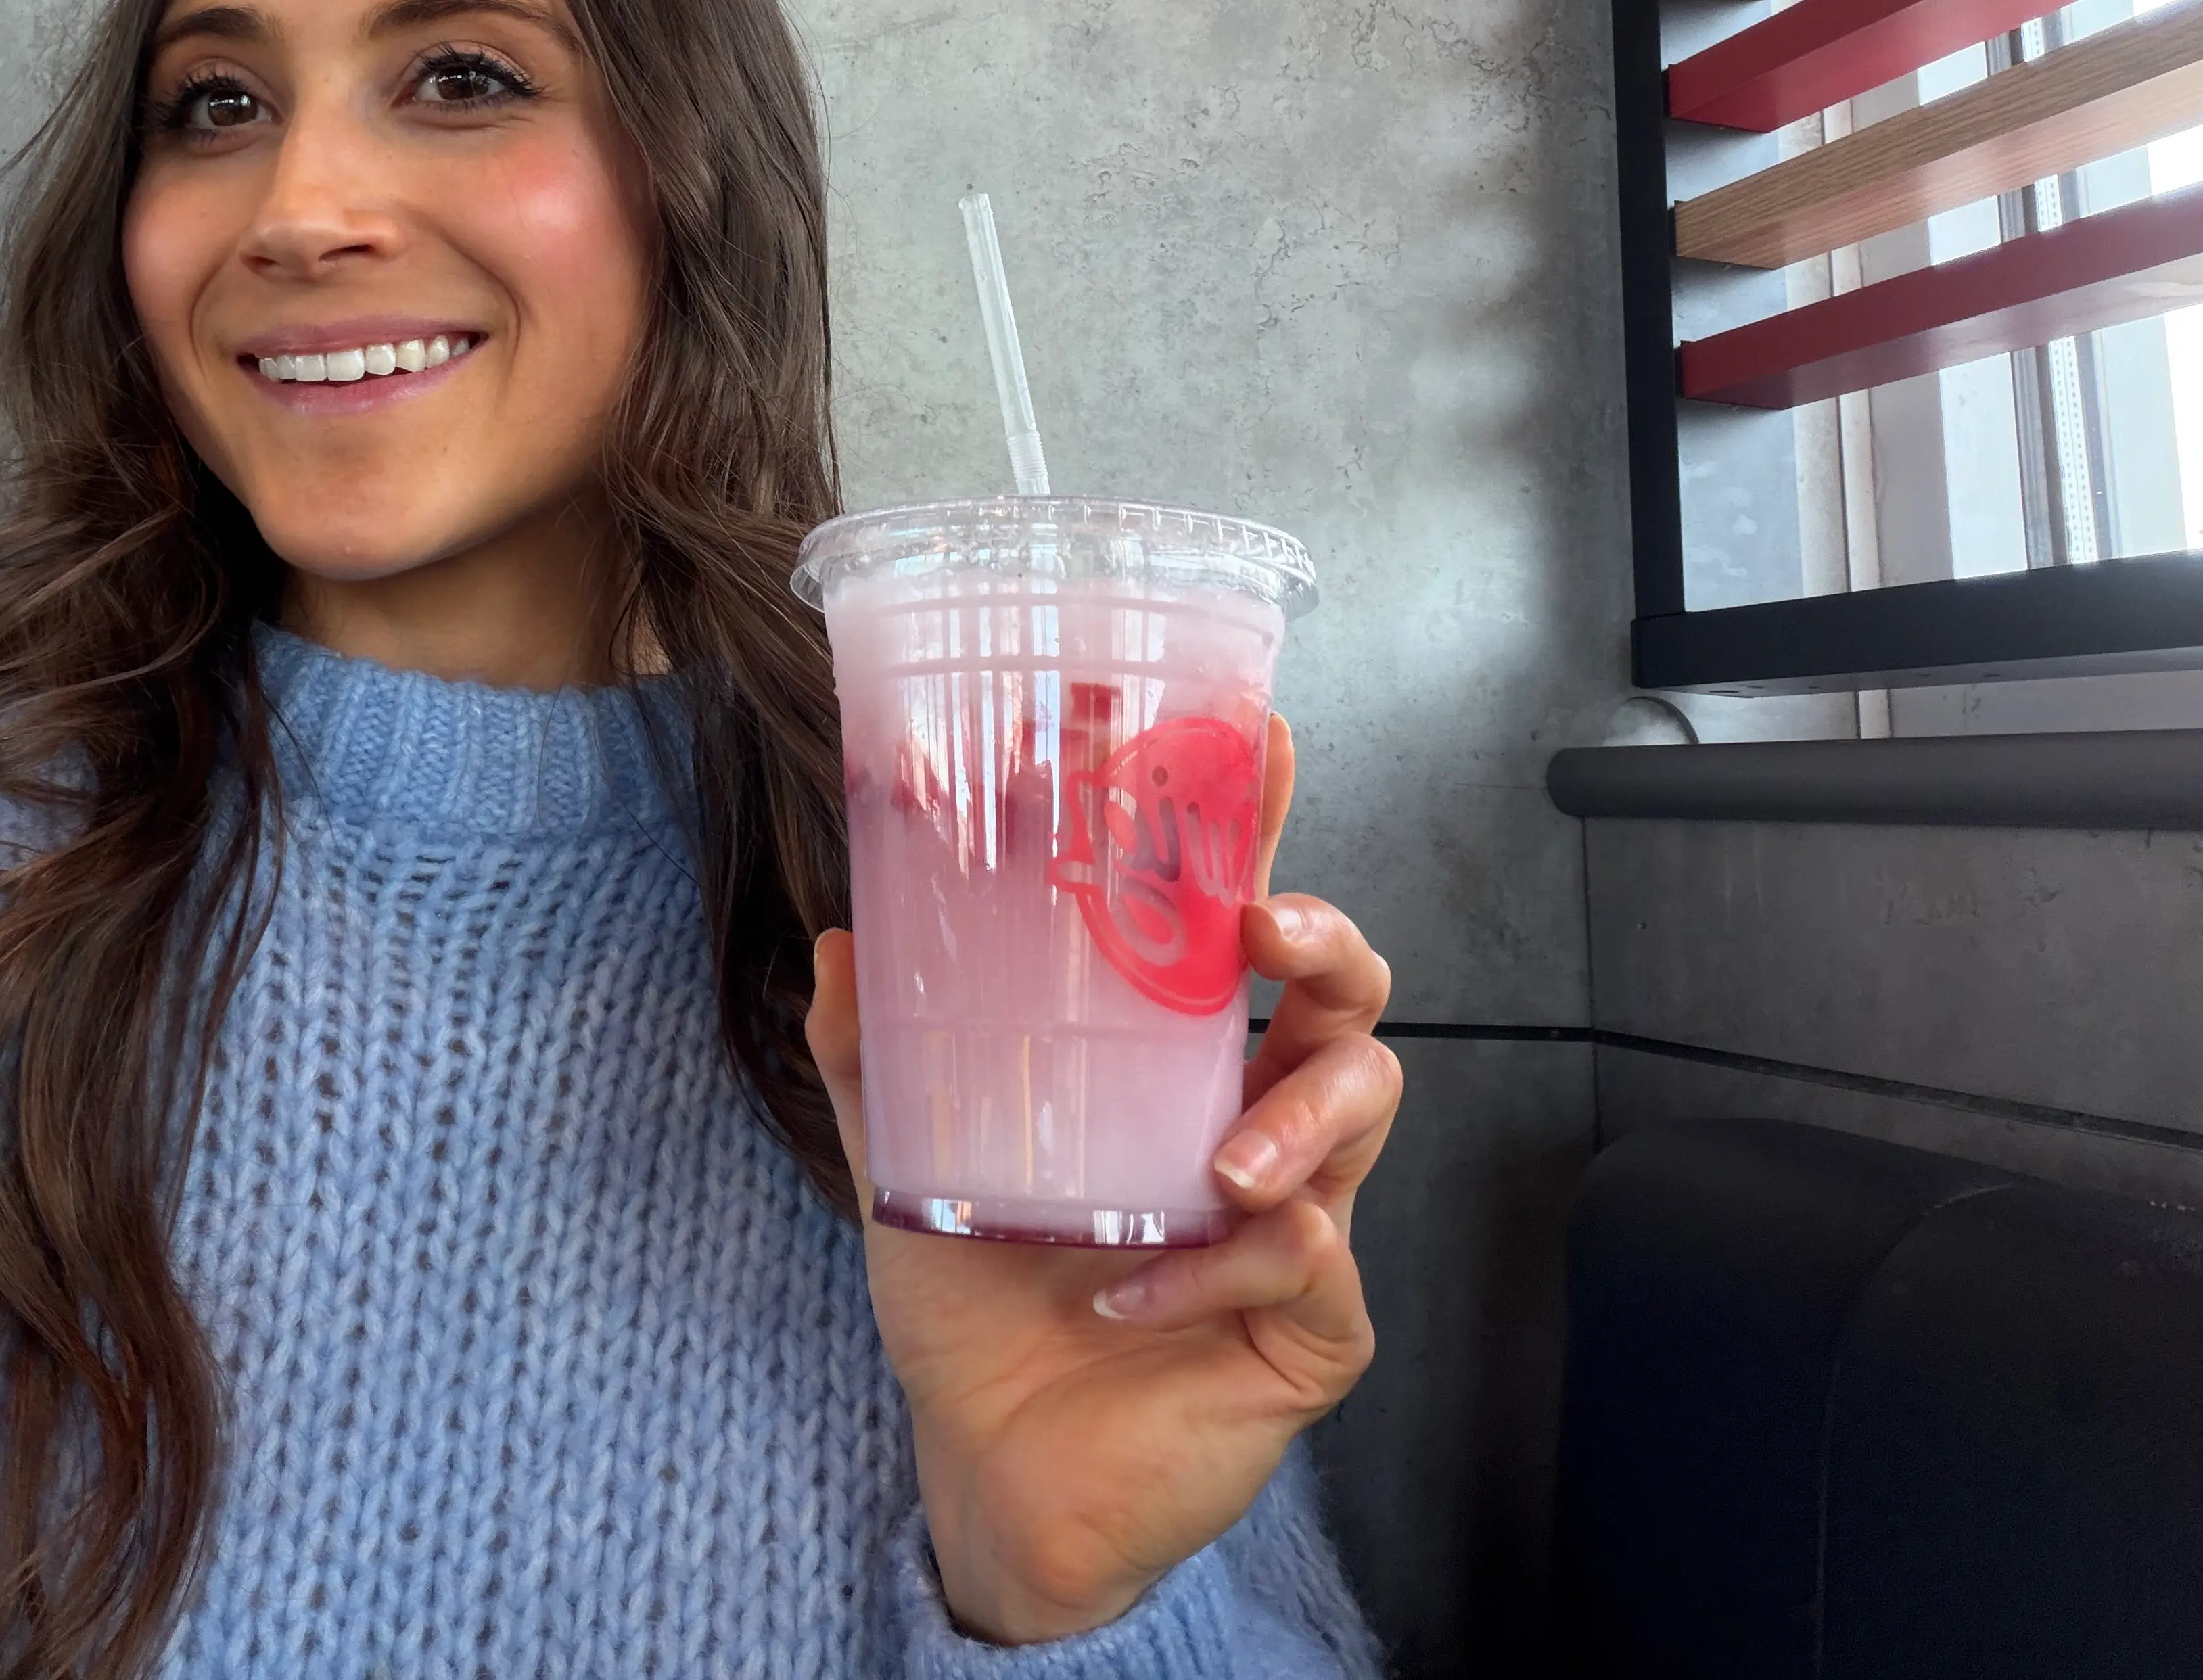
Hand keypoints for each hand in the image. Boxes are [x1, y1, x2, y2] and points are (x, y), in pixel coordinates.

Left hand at [804, 714, 1399, 1643]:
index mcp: (1175, 1060)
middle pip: (1347, 994)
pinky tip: (1132, 1297)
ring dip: (1300, 1119)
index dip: (1263, 825)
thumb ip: (875, 1059)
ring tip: (1222, 1164)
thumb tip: (837, 940)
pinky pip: (1314, 1269)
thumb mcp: (909, 1165)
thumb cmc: (975, 1302)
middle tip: (1267, 932)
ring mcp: (1297, 1218)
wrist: (988, 1467)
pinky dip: (1222, 1270)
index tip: (1260, 735)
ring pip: (1364, 1114)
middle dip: (1330, 943)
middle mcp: (1253, 1117)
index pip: (1240, 921)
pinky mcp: (1306, 1328)